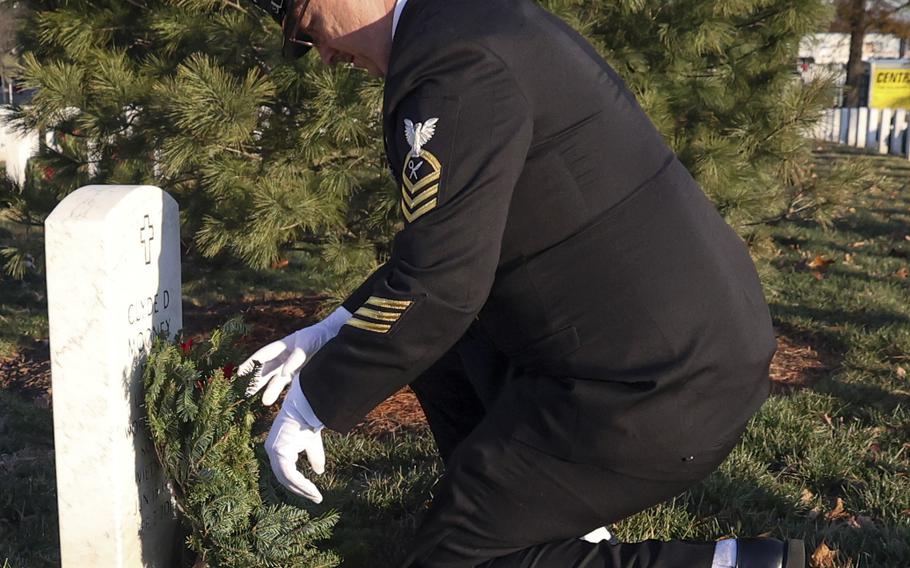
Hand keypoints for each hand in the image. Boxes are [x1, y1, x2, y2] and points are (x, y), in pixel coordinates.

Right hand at [239, 307, 350, 404]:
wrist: (337, 336)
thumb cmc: (320, 336)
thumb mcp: (308, 342)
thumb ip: (296, 356)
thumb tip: (285, 373)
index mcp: (284, 345)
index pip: (264, 355)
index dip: (252, 363)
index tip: (240, 372)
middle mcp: (286, 357)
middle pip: (268, 370)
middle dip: (257, 380)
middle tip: (245, 391)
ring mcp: (294, 367)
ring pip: (278, 379)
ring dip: (272, 390)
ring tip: (265, 401)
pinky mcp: (303, 375)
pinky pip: (291, 385)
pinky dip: (286, 392)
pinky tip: (281, 400)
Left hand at [265, 373, 325, 502]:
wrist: (306, 406)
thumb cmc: (307, 419)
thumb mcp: (311, 443)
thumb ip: (313, 456)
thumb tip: (319, 471)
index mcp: (277, 448)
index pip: (285, 471)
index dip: (298, 483)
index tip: (312, 492)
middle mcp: (271, 451)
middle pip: (284, 478)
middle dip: (300, 490)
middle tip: (315, 498)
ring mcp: (273, 452)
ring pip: (287, 479)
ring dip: (302, 489)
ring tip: (316, 496)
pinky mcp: (279, 452)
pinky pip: (290, 474)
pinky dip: (301, 484)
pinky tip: (312, 489)